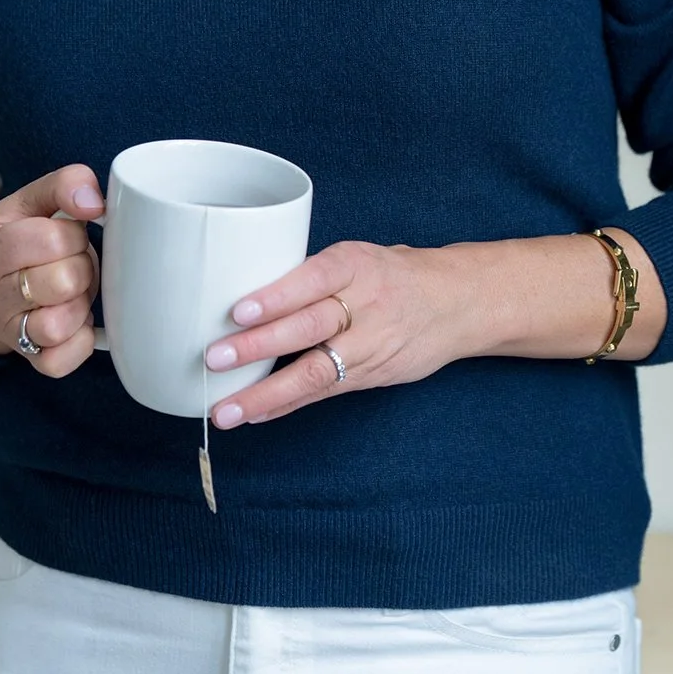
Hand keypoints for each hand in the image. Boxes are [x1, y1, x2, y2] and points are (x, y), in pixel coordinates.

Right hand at [0, 165, 102, 376]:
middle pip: (63, 282)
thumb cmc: (15, 235)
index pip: (52, 239)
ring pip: (59, 326)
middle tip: (73, 261)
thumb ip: (65, 185)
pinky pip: (61, 361)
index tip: (68, 233)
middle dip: (81, 266)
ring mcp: (4, 332)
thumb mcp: (30, 199)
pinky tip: (76, 318)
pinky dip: (79, 340)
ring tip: (73, 289)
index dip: (74, 234)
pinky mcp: (26, 358)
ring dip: (80, 303)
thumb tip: (95, 203)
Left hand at [203, 228, 666, 426]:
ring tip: (226, 409)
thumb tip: (238, 291)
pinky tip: (255, 413)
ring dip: (266, 393)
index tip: (238, 310)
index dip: (277, 295)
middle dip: (260, 346)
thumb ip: (308, 277)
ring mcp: (371, 345)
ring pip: (315, 371)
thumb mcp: (356, 259)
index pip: (313, 278)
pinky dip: (288, 404)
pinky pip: (325, 392)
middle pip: (310, 327)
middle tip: (215, 357)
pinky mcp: (372, 375)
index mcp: (356, 264)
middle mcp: (365, 305)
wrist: (457, 303)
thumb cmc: (389, 275)